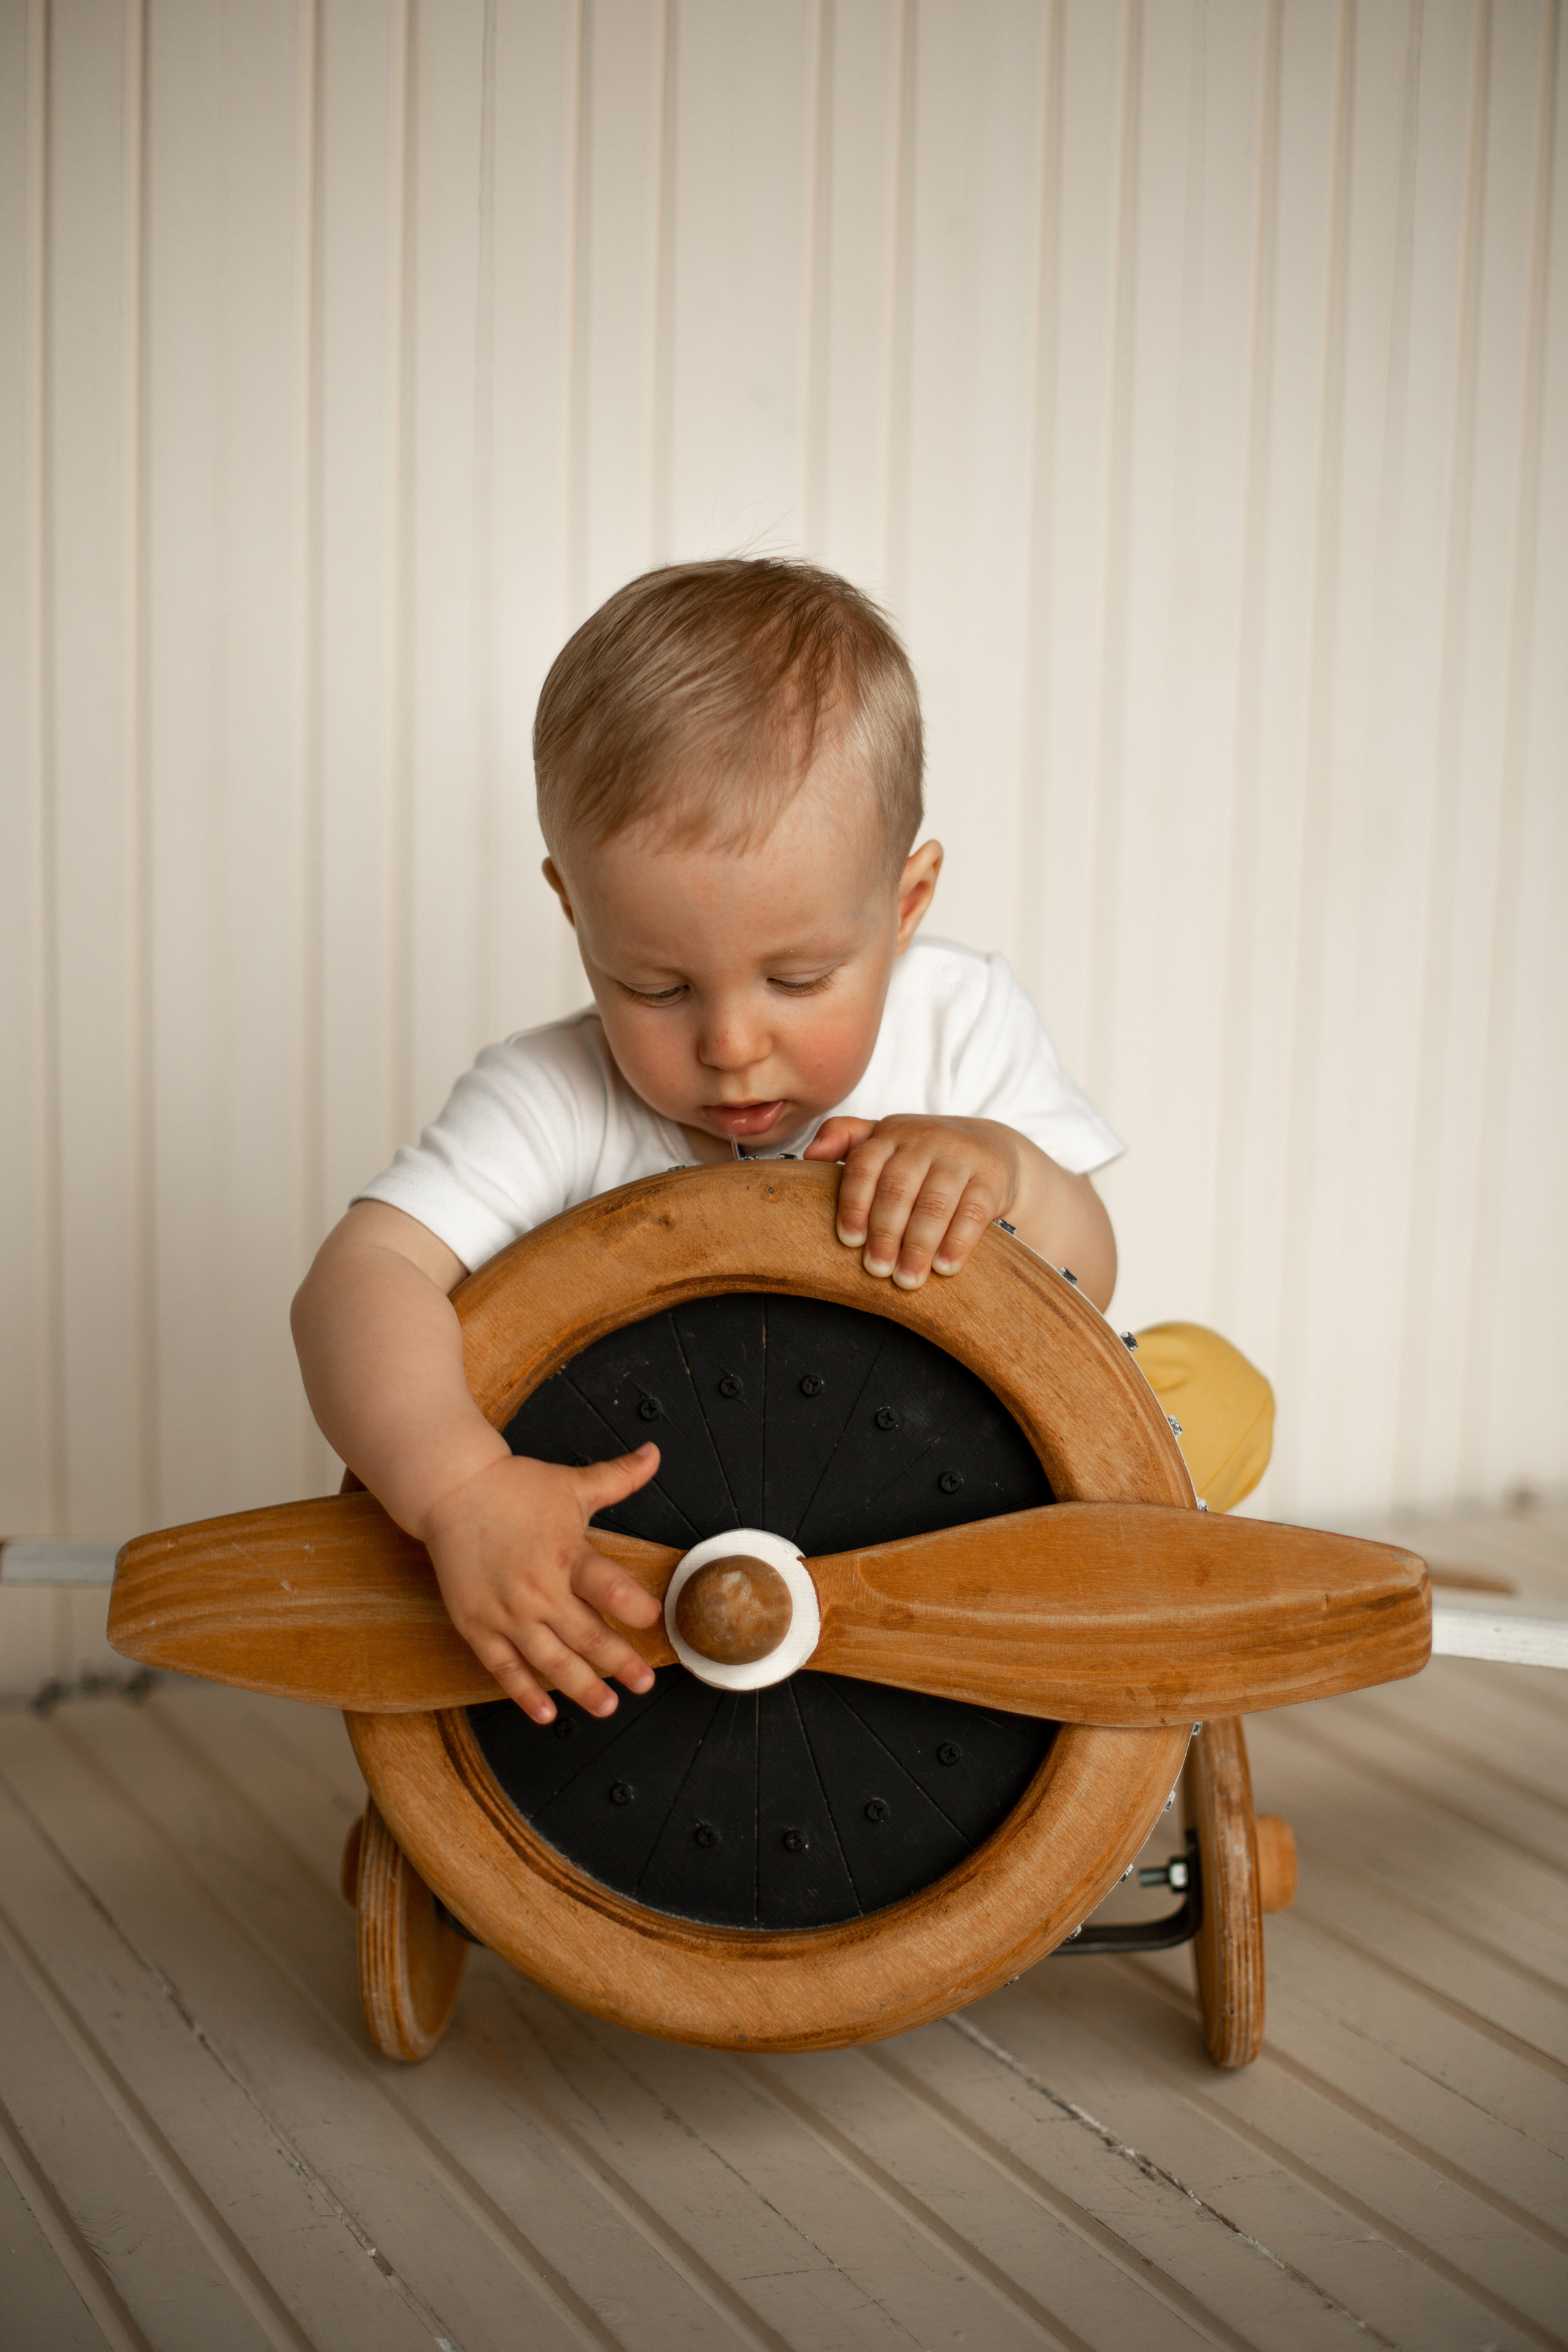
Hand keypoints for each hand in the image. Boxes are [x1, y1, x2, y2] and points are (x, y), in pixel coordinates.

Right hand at [419, 1444, 663, 1723]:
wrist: (452, 1491)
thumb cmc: (514, 1488)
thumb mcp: (572, 1483)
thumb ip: (619, 1477)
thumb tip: (653, 1454)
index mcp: (568, 1554)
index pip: (612, 1591)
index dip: (638, 1611)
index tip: (656, 1623)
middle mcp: (539, 1589)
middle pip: (588, 1637)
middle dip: (621, 1664)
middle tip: (644, 1682)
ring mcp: (507, 1612)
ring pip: (551, 1661)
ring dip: (582, 1688)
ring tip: (607, 1705)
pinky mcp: (478, 1625)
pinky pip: (504, 1669)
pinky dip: (525, 1694)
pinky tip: (544, 1712)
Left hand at [804, 1115, 1018, 1288]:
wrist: (990, 1146)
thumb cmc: (923, 1154)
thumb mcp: (886, 1140)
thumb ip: (845, 1140)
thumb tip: (809, 1155)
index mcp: (891, 1134)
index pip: (864, 1166)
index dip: (854, 1205)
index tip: (849, 1241)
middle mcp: (924, 1140)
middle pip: (898, 1189)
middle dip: (885, 1233)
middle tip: (877, 1270)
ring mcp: (960, 1156)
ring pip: (935, 1204)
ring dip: (918, 1246)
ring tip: (907, 1280)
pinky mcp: (991, 1177)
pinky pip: (973, 1212)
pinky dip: (958, 1243)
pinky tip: (945, 1267)